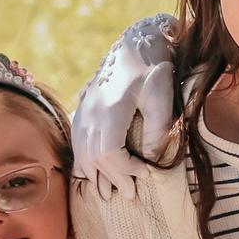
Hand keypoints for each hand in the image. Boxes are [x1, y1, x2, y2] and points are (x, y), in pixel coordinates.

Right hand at [71, 16, 177, 198]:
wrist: (136, 43)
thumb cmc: (154, 68)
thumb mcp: (162, 97)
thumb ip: (157, 130)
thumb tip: (150, 160)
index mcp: (111, 109)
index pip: (109, 152)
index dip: (124, 169)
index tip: (144, 173)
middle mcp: (92, 111)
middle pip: (94, 156)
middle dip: (111, 178)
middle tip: (128, 195)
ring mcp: (84, 109)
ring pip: (81, 150)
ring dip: (94, 174)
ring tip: (106, 192)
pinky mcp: (83, 108)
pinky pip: (76, 140)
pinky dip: (81, 159)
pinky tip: (88, 173)